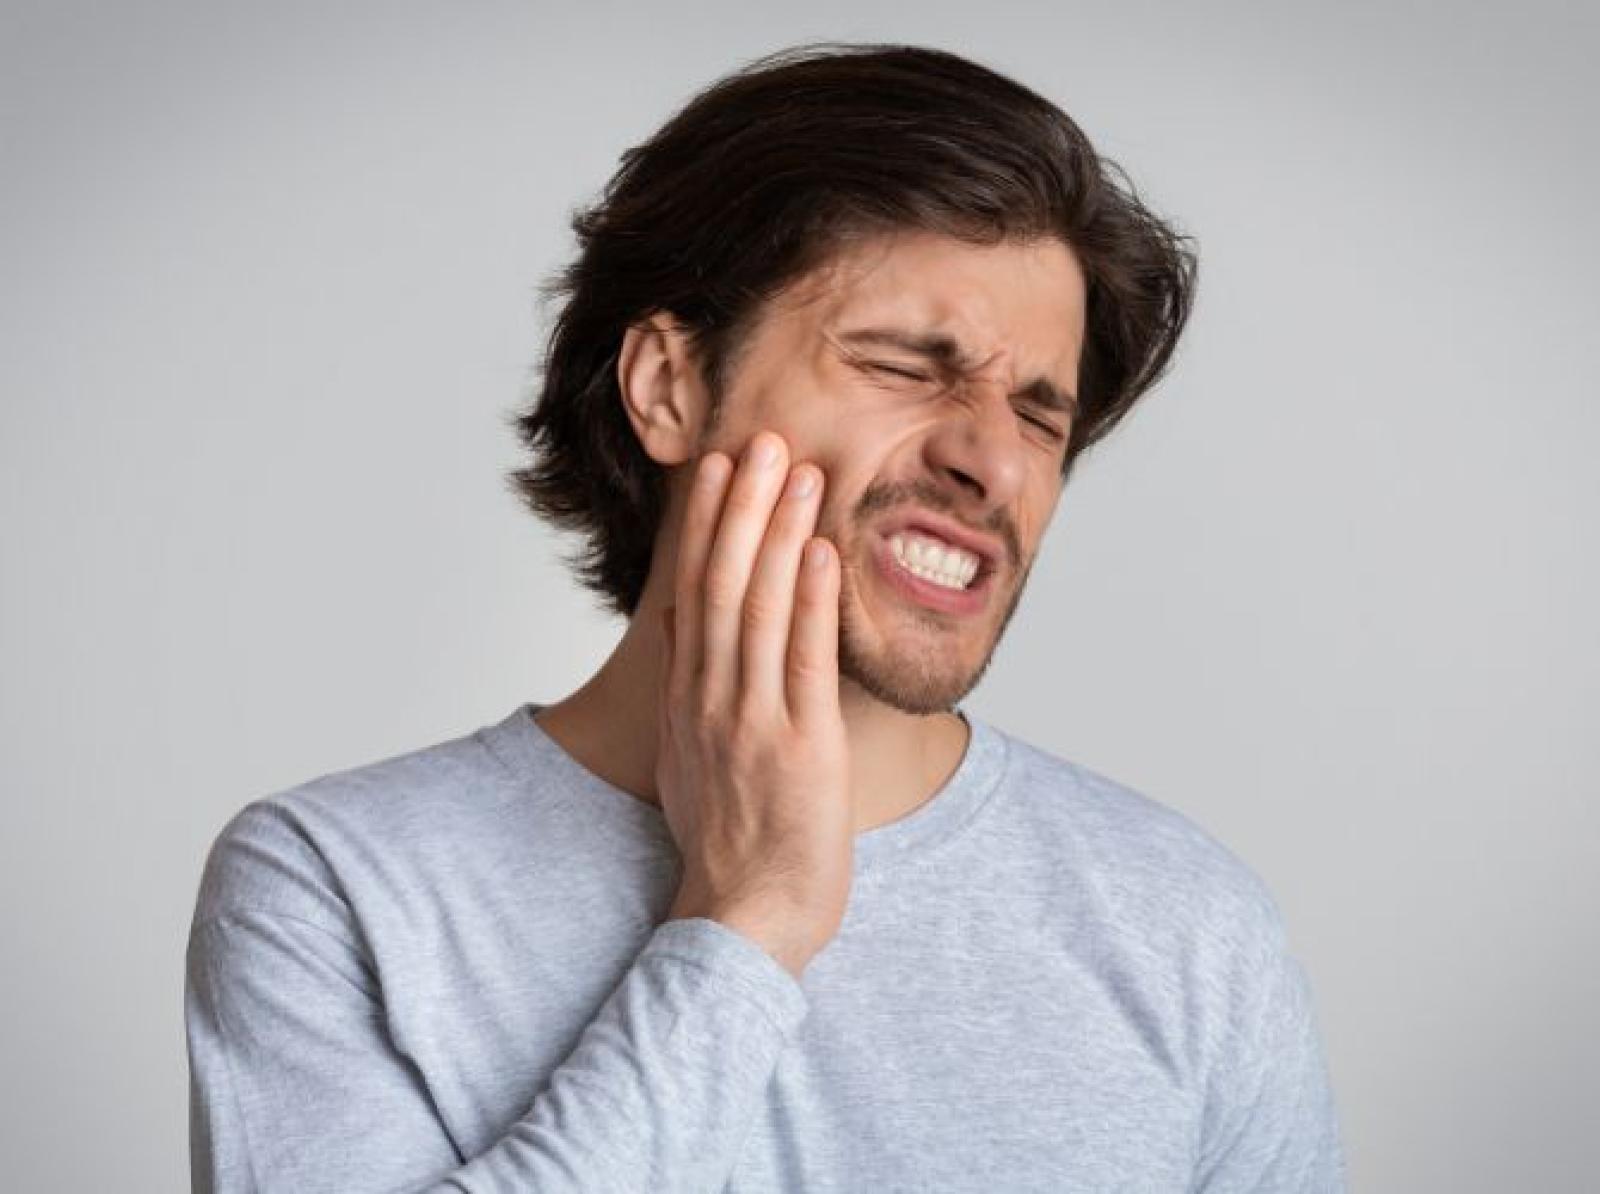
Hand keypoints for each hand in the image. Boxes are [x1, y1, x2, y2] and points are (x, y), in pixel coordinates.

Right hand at [657, 429, 851, 979]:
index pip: (693, 594)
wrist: (740, 921)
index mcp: (689, 700)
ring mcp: (753, 722)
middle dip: (741, 507)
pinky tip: (823, 552)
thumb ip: (694, 690)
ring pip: (762, 610)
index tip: (719, 469)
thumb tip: (689, 627)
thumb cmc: (727, 846)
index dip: (705, 525)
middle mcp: (713, 700)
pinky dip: (813, 604)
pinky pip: (804, 664)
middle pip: (724, 585)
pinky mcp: (800, 748)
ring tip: (796, 471)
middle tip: (759, 439)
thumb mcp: (692, 759)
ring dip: (779, 535)